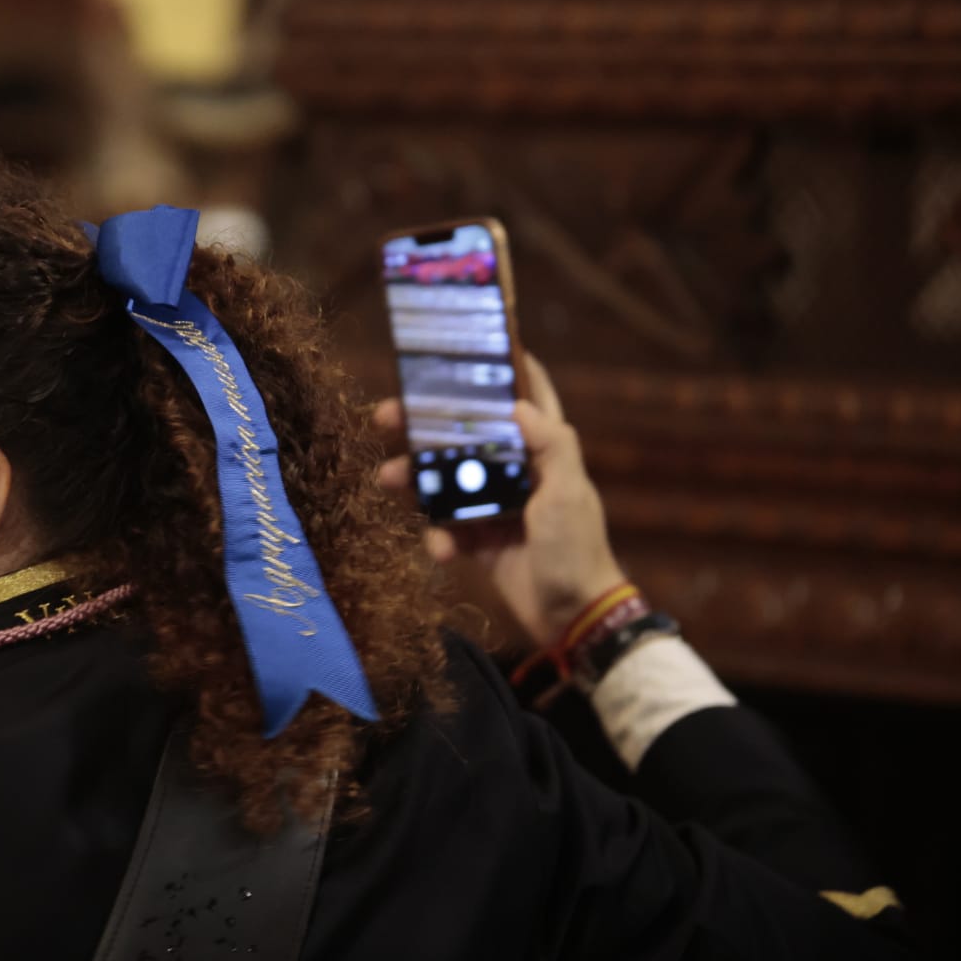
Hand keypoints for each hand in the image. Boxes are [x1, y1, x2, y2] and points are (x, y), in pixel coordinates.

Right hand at [375, 355, 626, 647]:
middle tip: (384, 414)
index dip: (506, 368)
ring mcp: (493, 506)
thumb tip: (518, 402)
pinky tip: (441, 550)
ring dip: (413, 479)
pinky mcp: (477, 541)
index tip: (470, 343)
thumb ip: (550, 446)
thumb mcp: (568, 494)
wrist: (571, 616)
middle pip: (464, 435)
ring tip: (387, 479)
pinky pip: (445, 529)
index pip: (528, 398)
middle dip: (423, 424)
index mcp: (543, 453)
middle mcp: (515, 472)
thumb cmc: (576, 549)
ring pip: (442, 480)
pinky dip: (437, 538)